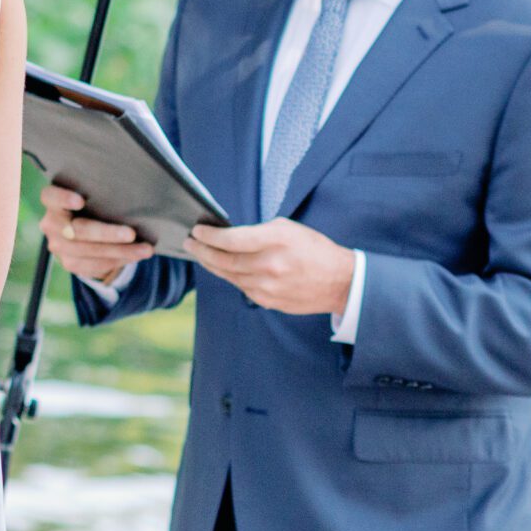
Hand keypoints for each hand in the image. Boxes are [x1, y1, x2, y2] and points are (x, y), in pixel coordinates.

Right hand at [39, 185, 152, 285]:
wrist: (85, 234)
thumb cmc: (94, 206)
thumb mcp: (93, 198)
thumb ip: (101, 197)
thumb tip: (133, 203)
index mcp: (53, 202)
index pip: (51, 197)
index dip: (63, 199)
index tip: (80, 201)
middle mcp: (51, 224)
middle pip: (76, 230)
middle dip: (106, 233)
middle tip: (131, 234)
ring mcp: (58, 246)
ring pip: (89, 251)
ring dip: (120, 251)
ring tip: (145, 249)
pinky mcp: (70, 264)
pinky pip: (95, 265)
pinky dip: (118, 260)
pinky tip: (135, 255)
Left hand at [185, 219, 356, 316]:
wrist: (341, 282)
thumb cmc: (313, 249)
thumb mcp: (287, 229)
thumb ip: (256, 232)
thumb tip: (227, 236)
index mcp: (275, 241)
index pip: (231, 239)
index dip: (209, 236)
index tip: (196, 230)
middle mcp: (270, 265)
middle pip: (224, 260)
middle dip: (201, 250)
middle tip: (190, 243)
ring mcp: (269, 287)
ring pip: (228, 275)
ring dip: (211, 264)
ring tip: (201, 254)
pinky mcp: (269, 301)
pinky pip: (241, 287)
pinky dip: (229, 277)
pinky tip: (222, 268)